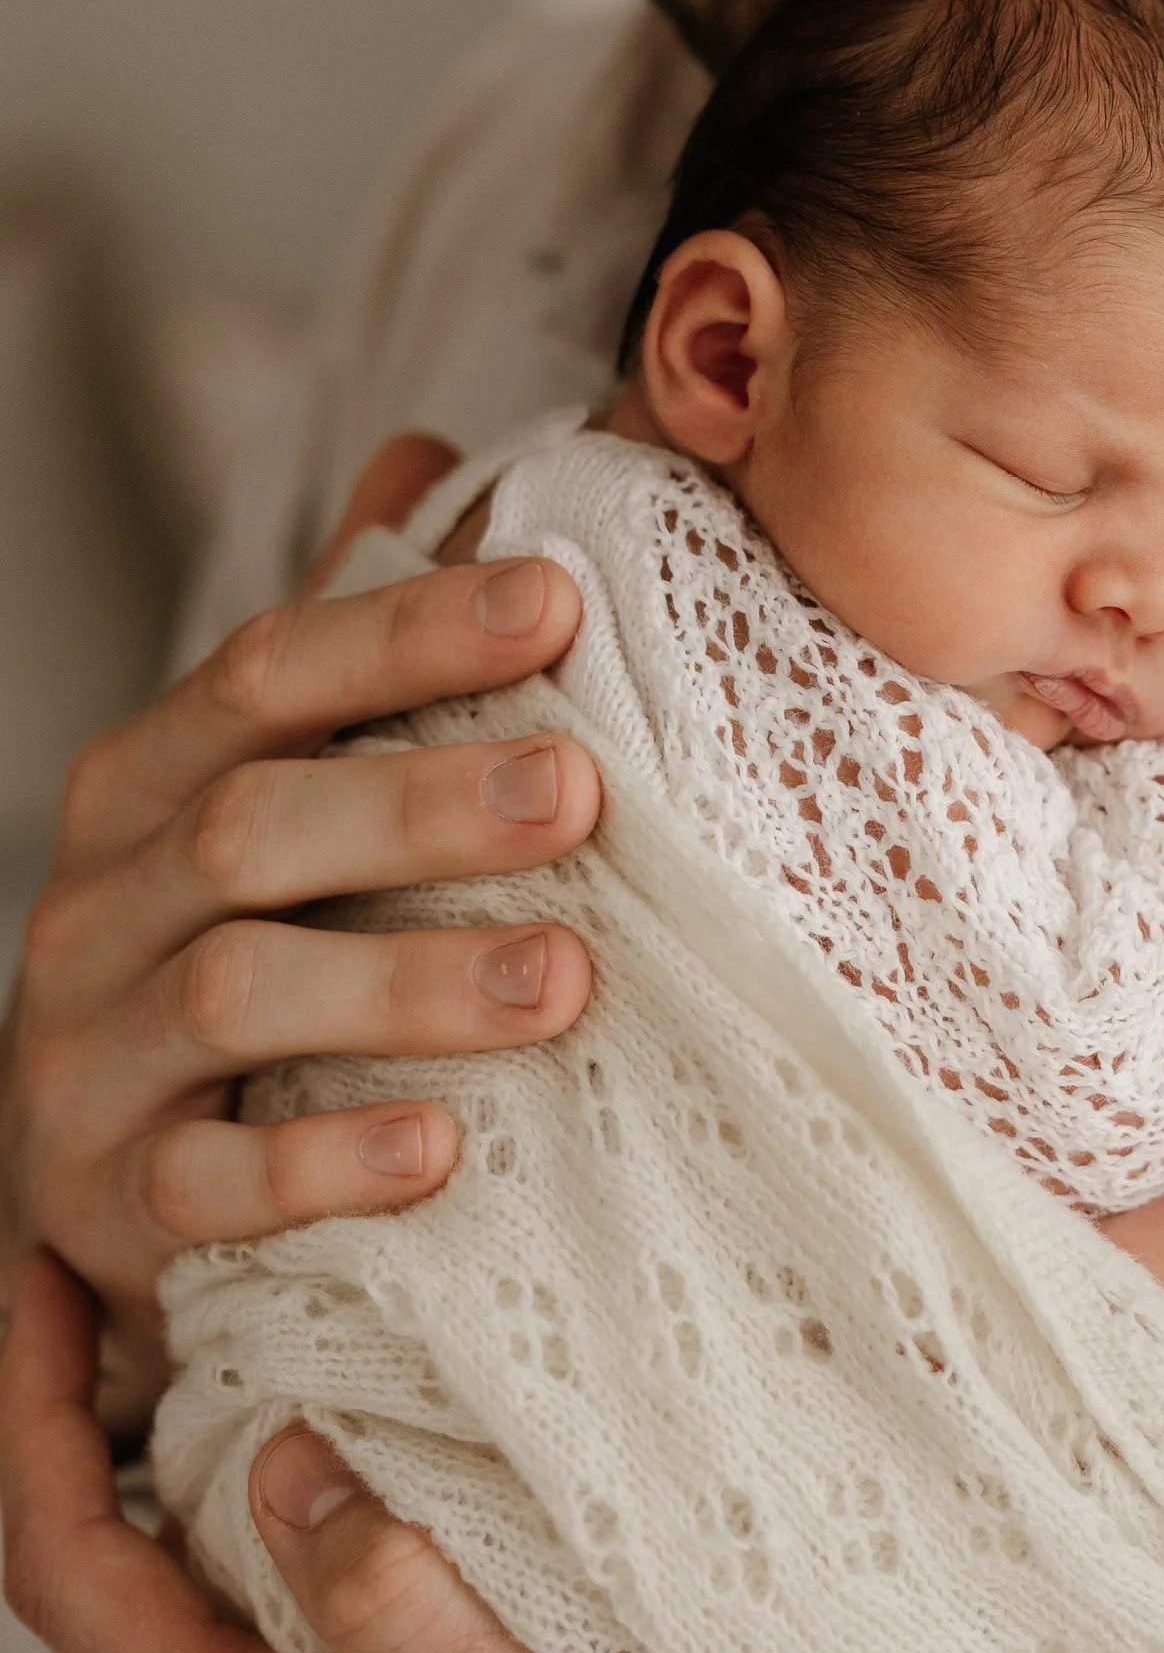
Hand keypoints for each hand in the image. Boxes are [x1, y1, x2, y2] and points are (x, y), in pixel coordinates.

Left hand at [0, 1251, 956, 1652]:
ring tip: (223, 1361)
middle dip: (93, 1445)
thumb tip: (277, 1462)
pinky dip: (267, 1572)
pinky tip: (339, 1506)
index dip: (35, 1421)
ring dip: (185, 1503)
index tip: (41, 1282)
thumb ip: (394, 1597)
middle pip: (113, 1606)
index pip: (77, 1580)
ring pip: (198, 1641)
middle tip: (121, 1290)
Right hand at [1, 434, 598, 1429]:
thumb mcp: (273, 792)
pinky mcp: (114, 1200)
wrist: (108, 1174)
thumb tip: (424, 452)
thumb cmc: (235, 946)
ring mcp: (93, 1055)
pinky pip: (210, 1183)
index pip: (265, 675)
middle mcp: (101, 905)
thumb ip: (344, 643)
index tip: (558, 601)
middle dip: (421, 803)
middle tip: (582, 792)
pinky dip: (326, 1162)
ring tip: (564, 976)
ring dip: (406, 980)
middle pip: (252, 825)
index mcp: (150, 783)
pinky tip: (440, 1145)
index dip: (406, 632)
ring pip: (236, 993)